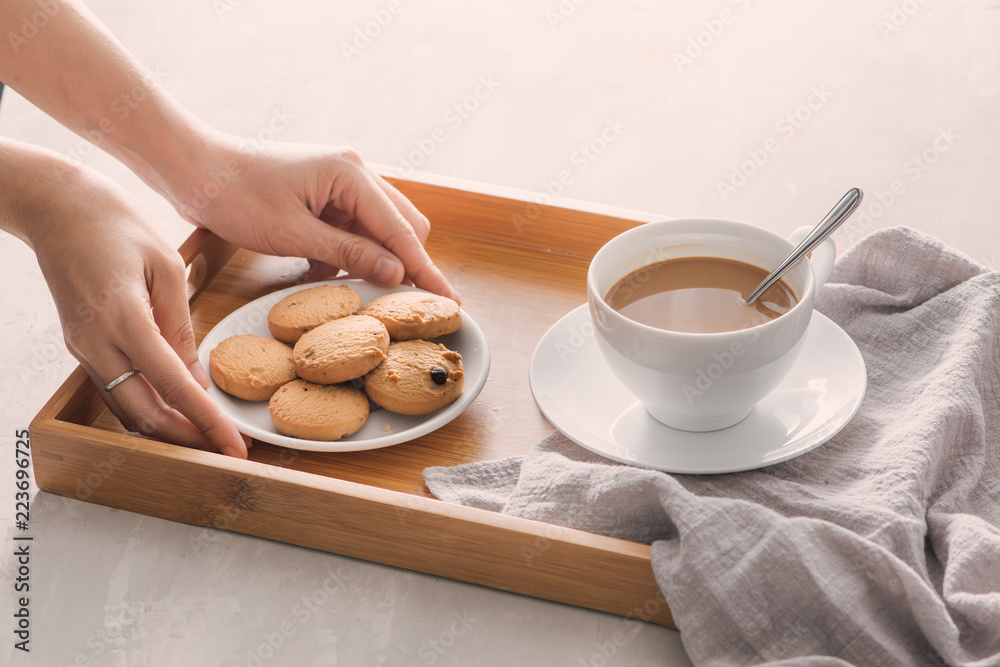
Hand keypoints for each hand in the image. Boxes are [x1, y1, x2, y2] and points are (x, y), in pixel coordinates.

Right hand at [22, 158, 247, 457]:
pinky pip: (114, 389)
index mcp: (125, 320)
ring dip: (164, 429)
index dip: (208, 423)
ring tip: (204, 438)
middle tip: (223, 451)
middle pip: (144, 413)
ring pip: (124, 408)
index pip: (175, 387)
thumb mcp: (166, 266)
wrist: (56, 205)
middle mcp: (97, 343)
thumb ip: (181, 326)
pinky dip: (144, 407)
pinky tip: (173, 410)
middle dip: (186, 439)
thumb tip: (196, 379)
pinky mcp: (79, 345)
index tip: (234, 447)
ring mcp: (83, 348)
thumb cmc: (116, 224)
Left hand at [166, 133, 459, 302]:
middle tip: (395, 303)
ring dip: (369, 260)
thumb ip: (349, 254)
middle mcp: (355, 174)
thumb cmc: (235, 195)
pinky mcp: (325, 196)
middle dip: (400, 264)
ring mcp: (341, 184)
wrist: (194, 170)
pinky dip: (345, 254)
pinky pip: (353, 231)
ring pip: (378, 231)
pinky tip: (318, 268)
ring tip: (344, 284)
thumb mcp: (292, 234)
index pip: (403, 231)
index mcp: (352, 175)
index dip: (425, 270)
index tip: (450, 301)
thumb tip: (396, 275)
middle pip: (403, 227)